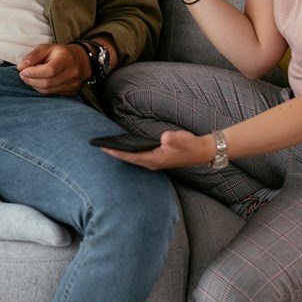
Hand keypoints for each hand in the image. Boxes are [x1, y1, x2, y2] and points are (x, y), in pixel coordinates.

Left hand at [17, 43, 89, 95]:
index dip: (34, 73)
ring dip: (34, 86)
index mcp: (66, 59)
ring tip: (30, 78)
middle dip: (31, 80)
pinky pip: (51, 94)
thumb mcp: (46, 48)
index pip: (49, 70)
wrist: (79, 62)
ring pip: (48, 90)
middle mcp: (72, 73)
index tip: (23, 71)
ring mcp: (72, 85)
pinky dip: (41, 89)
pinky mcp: (70, 92)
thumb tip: (21, 67)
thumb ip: (33, 56)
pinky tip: (38, 82)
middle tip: (23, 75)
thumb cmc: (60, 53)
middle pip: (47, 83)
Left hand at [97, 127, 215, 170]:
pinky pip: (138, 157)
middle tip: (99, 147)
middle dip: (115, 154)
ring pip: (133, 159)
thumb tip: (163, 138)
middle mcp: (153, 163)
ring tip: (107, 147)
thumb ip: (173, 139)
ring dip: (121, 154)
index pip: (131, 156)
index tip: (104, 149)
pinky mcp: (156, 159)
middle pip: (129, 159)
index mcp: (155, 159)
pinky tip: (123, 147)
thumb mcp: (183, 140)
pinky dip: (129, 153)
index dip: (117, 152)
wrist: (202, 152)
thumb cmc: (191, 145)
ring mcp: (154, 162)